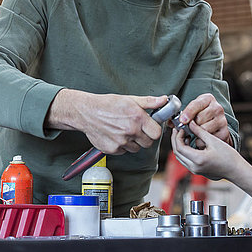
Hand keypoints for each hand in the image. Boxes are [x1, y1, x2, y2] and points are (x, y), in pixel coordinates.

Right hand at [48, 90, 167, 153]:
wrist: (87, 112)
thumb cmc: (107, 104)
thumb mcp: (130, 99)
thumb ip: (149, 102)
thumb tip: (164, 100)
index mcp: (137, 118)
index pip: (157, 133)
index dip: (154, 130)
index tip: (150, 127)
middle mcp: (130, 131)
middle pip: (148, 143)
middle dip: (145, 137)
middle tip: (137, 129)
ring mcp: (121, 142)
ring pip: (136, 148)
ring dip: (133, 142)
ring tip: (124, 131)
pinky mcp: (112, 149)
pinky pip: (124, 151)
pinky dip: (122, 146)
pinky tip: (116, 135)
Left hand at [171, 120, 239, 179]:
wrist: (236, 170)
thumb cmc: (228, 157)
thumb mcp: (213, 140)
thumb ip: (199, 131)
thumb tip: (190, 123)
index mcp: (198, 159)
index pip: (179, 147)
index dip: (178, 136)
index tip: (181, 128)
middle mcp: (194, 167)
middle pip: (177, 153)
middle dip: (175, 140)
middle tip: (178, 130)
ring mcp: (195, 170)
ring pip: (180, 157)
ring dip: (179, 145)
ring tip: (184, 134)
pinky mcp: (197, 170)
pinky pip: (185, 160)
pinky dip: (184, 151)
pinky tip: (189, 142)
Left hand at [177, 93, 231, 147]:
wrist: (216, 123)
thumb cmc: (201, 115)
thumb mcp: (193, 110)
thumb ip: (181, 115)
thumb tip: (170, 122)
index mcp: (208, 99)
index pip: (197, 104)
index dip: (188, 112)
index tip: (182, 120)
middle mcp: (217, 108)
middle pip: (200, 118)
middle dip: (192, 124)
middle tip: (190, 127)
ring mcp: (222, 120)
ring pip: (204, 129)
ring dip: (197, 133)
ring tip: (196, 132)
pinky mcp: (225, 132)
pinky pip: (209, 139)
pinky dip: (202, 141)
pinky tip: (202, 137)